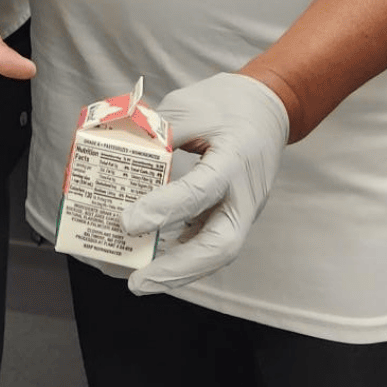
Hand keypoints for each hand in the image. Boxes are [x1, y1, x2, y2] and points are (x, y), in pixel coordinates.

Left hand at [123, 72, 289, 295]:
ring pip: (215, 253)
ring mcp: (241, 210)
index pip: (201, 191)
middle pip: (221, 246)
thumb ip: (157, 132)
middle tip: (136, 282)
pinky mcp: (230, 216)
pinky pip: (206, 244)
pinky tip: (145, 264)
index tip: (126, 222)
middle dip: (178, 269)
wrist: (269, 109)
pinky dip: (178, 259)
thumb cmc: (228, 105)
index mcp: (235, 159)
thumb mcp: (190, 105)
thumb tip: (116, 154)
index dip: (164, 209)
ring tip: (132, 280)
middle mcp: (244, 194)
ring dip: (175, 273)